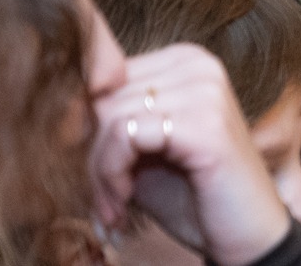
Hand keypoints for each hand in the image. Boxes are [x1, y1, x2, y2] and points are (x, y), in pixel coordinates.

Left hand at [89, 45, 289, 264]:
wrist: (247, 237)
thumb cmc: (195, 196)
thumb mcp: (142, 153)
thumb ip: (109, 125)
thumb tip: (53, 111)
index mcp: (185, 61)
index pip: (104, 78)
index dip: (87, 131)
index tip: (96, 178)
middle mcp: (198, 64)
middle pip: (102, 97)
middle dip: (89, 155)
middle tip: (103, 199)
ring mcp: (205, 90)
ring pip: (109, 117)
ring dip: (98, 173)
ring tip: (113, 206)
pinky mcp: (204, 123)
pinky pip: (125, 136)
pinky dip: (111, 175)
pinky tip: (124, 202)